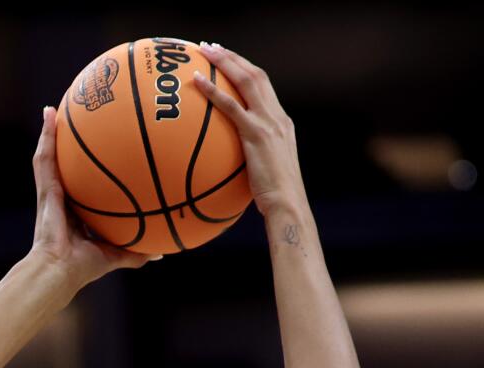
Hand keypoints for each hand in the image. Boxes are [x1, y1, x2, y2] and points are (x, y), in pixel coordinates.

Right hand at [29, 106, 154, 290]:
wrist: (60, 270)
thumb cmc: (84, 267)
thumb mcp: (116, 255)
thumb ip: (137, 252)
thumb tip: (161, 254)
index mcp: (75, 212)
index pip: (82, 186)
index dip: (87, 171)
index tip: (99, 153)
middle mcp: (62, 198)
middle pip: (64, 166)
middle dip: (67, 145)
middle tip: (75, 122)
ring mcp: (50, 192)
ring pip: (49, 156)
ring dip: (51, 132)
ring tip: (54, 109)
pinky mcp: (44, 188)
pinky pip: (44, 157)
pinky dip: (46, 135)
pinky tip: (50, 114)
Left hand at [192, 42, 306, 218]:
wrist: (288, 204)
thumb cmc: (276, 198)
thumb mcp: (268, 171)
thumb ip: (255, 158)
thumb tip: (233, 163)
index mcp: (282, 123)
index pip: (265, 88)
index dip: (246, 70)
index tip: (228, 61)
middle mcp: (277, 117)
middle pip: (256, 75)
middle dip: (233, 58)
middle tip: (211, 47)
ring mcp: (268, 123)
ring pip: (246, 81)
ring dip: (225, 62)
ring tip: (204, 51)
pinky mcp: (257, 134)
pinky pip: (231, 106)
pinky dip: (213, 90)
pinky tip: (196, 81)